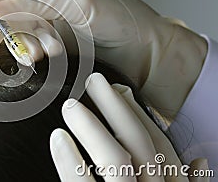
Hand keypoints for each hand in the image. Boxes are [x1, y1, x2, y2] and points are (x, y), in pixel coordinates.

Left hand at [50, 73, 209, 181]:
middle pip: (140, 144)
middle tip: (94, 82)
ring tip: (70, 106)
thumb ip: (180, 181)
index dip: (138, 114)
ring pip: (116, 159)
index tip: (118, 90)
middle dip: (117, 108)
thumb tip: (197, 162)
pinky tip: (58, 138)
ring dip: (91, 126)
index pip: (160, 145)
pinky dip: (70, 160)